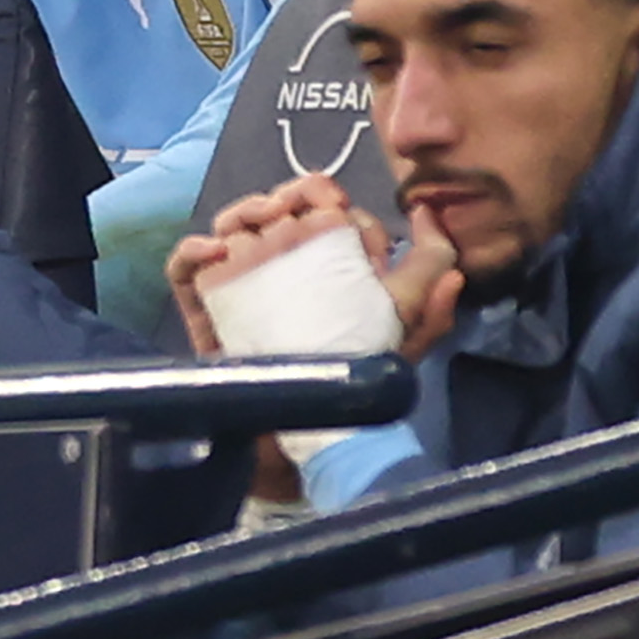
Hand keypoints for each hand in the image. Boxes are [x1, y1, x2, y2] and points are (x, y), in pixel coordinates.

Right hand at [165, 174, 462, 361]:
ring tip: (258, 221)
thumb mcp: (402, 341)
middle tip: (295, 206)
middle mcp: (288, 267)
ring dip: (244, 211)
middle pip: (280, 209)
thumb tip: (450, 255)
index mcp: (332, 266)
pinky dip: (194, 251)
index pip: (331, 215)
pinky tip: (213, 251)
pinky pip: (188, 271)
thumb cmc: (357, 385)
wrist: (307, 442)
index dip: (335, 202)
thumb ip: (432, 302)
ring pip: (234, 227)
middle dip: (287, 195)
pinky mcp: (207, 309)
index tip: (342, 214)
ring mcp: (244, 283)